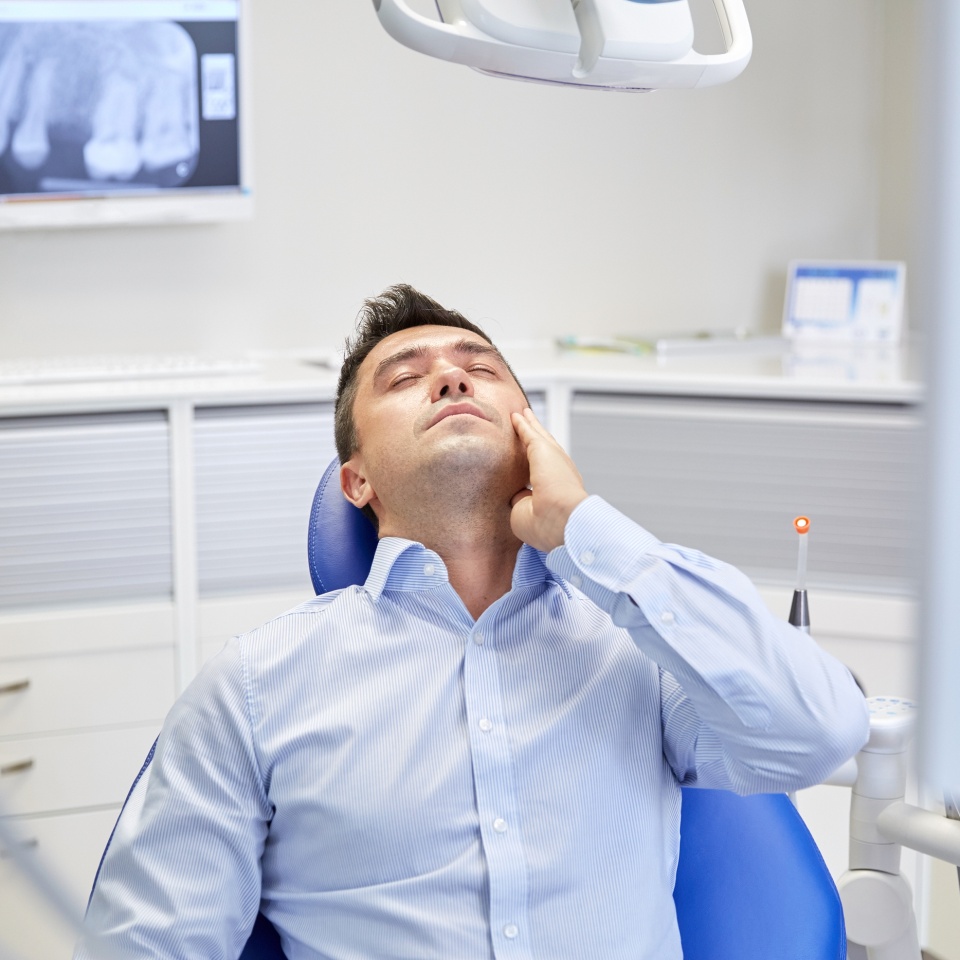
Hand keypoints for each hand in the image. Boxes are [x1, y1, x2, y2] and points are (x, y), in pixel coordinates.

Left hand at [510, 408, 587, 551]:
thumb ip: (520, 502)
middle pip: (546, 451)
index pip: (545, 478)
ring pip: (539, 438)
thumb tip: (518, 491)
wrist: (560, 518)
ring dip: (531, 426)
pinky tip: (515, 415)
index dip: (538, 471)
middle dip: (538, 439)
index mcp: (558, 493)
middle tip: (532, 426)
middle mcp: (560, 473)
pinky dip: (522, 423)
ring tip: (524, 414)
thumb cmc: (544, 525)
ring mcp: (554, 459)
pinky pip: (528, 433)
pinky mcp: (542, 448)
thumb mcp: (525, 515)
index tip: (532, 469)